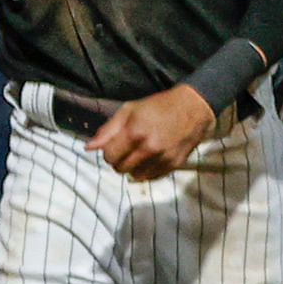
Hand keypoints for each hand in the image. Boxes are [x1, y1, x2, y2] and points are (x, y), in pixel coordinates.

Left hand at [88, 83, 215, 180]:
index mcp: (134, 133)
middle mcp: (149, 148)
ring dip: (133, 168)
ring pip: (136, 176)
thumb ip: (107, 131)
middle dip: (119, 161)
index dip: (108, 152)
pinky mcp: (175, 163)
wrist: (193, 107)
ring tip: (139, 154)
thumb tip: (88, 148)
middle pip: (121, 168)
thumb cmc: (158, 106)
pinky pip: (153, 177)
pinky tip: (150, 159)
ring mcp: (163, 157)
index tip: (114, 146)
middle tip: (126, 150)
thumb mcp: (129, 111)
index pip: (109, 157)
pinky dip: (148, 171)